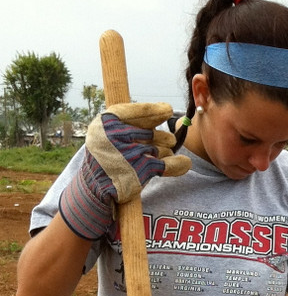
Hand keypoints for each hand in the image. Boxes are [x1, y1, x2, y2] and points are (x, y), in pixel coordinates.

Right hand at [59, 102, 190, 240]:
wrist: (95, 186)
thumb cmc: (105, 157)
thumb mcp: (107, 134)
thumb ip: (128, 124)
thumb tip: (164, 111)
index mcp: (105, 123)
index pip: (133, 112)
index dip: (152, 110)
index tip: (168, 110)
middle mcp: (115, 136)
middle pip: (147, 132)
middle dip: (161, 136)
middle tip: (170, 140)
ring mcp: (128, 153)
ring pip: (156, 148)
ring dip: (164, 150)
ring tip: (167, 151)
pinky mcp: (139, 170)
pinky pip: (164, 164)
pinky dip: (176, 164)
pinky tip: (185, 163)